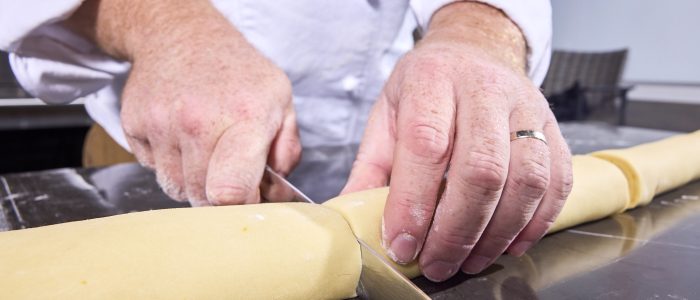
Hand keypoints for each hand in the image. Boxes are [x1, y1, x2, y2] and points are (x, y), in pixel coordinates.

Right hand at [65, 0, 300, 204]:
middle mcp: (197, 122)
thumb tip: (276, 195)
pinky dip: (169, 164)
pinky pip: (152, 170)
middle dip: (219, 195)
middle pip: (203, 197)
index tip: (249, 197)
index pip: (230, 191)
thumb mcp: (280, 100)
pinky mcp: (135, 126)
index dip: (241, 205)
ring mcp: (161, 124)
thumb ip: (287, 151)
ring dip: (193, 182)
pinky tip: (181, 138)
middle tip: (229, 170)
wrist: (182, 34)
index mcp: (244, 119)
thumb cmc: (238, 72)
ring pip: (176, 188)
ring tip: (205, 151)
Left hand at [343, 2, 572, 281]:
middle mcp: (485, 90)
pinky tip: (510, 244)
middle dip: (457, 230)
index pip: (426, 145)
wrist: (475, 50)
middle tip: (437, 264)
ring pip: (527, 180)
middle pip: (482, 169)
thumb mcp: (386, 114)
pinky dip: (536, 223)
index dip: (414, 203)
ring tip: (469, 261)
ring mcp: (527, 108)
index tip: (402, 244)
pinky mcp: (554, 129)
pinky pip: (557, 182)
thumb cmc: (427, 87)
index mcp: (433, 80)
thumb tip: (353, 218)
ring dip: (498, 234)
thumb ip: (369, 168)